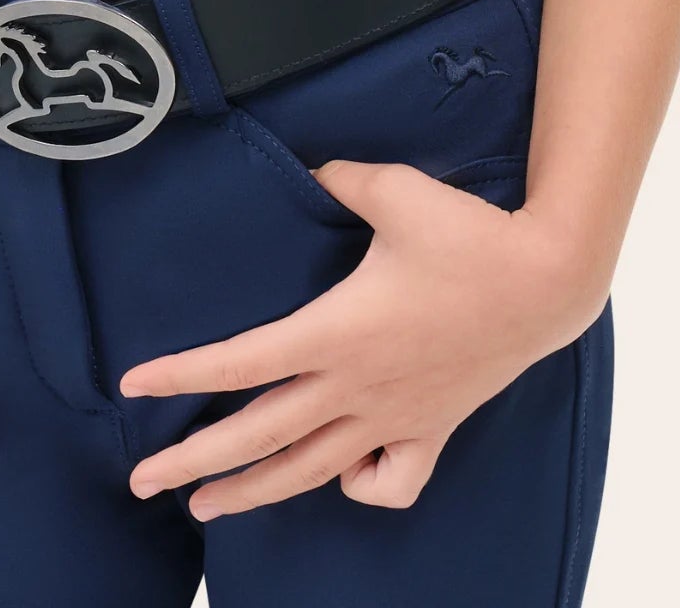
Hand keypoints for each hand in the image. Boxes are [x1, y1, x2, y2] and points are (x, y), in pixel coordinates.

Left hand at [119, 157, 606, 516]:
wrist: (546, 281)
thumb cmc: (469, 234)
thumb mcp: (393, 189)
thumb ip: (337, 179)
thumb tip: (310, 171)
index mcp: (337, 333)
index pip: (242, 362)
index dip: (183, 375)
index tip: (133, 387)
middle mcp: (358, 386)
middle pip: (261, 436)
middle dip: (194, 461)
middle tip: (140, 481)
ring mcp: (395, 416)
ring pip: (312, 471)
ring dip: (254, 492)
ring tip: (206, 509)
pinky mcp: (432, 428)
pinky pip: (389, 480)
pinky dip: (359, 487)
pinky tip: (342, 478)